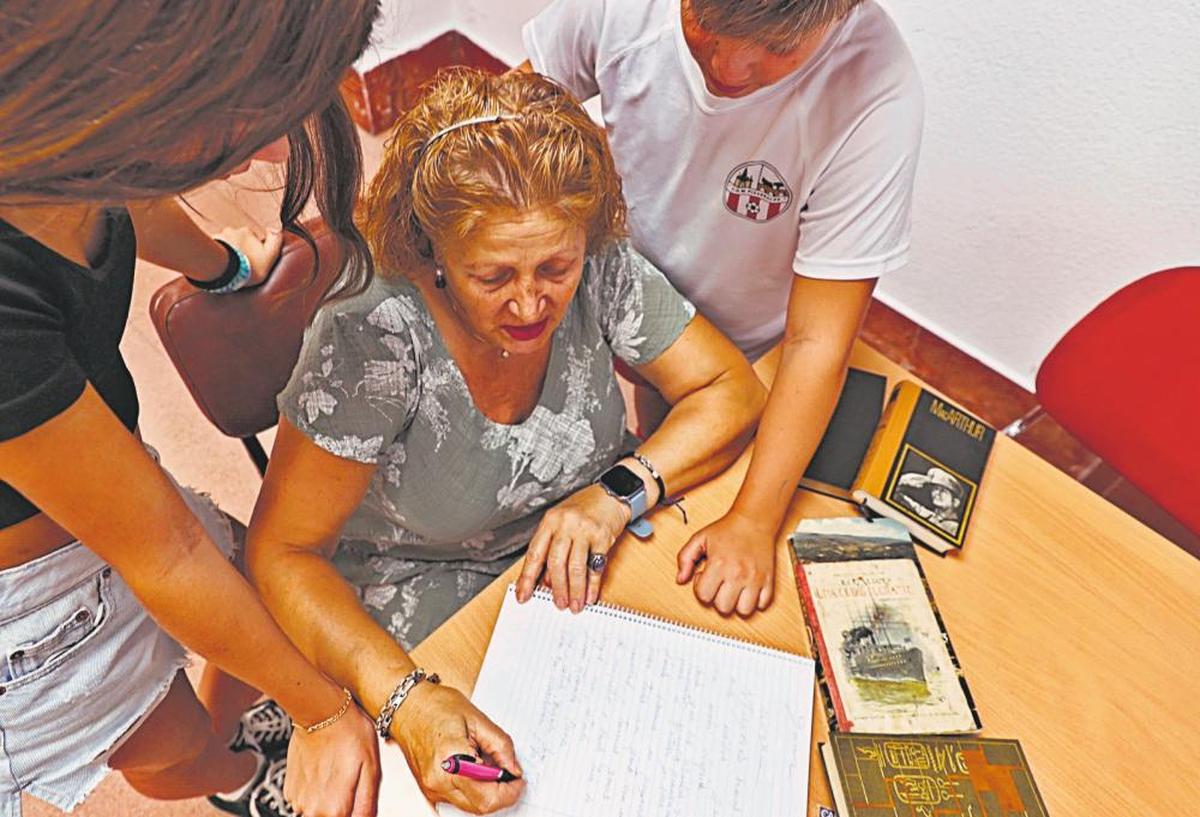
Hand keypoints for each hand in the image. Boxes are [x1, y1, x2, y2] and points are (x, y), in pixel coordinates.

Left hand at [215, 225, 282, 286]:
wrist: (225, 270)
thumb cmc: (250, 265)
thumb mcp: (270, 255)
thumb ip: (276, 240)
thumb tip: (276, 229)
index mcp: (248, 232)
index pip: (253, 236)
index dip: (254, 247)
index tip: (254, 258)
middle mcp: (233, 231)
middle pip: (238, 238)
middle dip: (240, 248)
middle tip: (241, 262)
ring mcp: (220, 237)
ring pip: (226, 243)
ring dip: (228, 250)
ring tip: (230, 265)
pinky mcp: (210, 245)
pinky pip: (215, 248)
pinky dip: (218, 254)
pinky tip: (220, 263)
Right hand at [284, 703, 380, 816]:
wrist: (320, 711)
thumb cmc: (349, 733)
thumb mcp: (371, 768)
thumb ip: (368, 804)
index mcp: (333, 810)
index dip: (355, 815)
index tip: (357, 802)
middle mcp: (311, 810)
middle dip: (344, 809)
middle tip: (353, 784)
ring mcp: (298, 800)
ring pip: (319, 812)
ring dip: (330, 801)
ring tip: (339, 774)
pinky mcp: (290, 789)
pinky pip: (308, 800)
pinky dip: (318, 792)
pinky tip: (327, 771)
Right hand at [393, 683, 523, 813]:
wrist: (407, 706)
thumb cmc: (436, 706)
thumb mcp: (478, 719)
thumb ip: (501, 746)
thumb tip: (513, 768)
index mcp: (452, 762)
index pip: (488, 796)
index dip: (510, 791)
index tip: (519, 780)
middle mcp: (438, 781)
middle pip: (480, 807)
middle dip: (501, 794)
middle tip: (510, 776)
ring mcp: (432, 788)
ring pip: (470, 806)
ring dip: (487, 792)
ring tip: (489, 767)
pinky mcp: (430, 789)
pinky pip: (458, 799)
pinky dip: (473, 789)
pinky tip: (475, 770)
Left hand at [516, 484, 628, 612]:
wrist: (613, 493)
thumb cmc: (585, 508)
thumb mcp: (562, 521)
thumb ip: (552, 547)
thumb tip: (547, 580)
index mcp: (550, 521)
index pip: (534, 554)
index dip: (527, 578)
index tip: (523, 595)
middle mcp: (565, 524)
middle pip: (555, 562)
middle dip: (556, 588)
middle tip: (558, 604)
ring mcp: (585, 530)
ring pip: (575, 567)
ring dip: (574, 590)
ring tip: (574, 604)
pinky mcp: (603, 536)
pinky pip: (596, 566)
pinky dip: (593, 585)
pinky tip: (590, 595)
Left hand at [676, 509, 776, 616]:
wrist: (753, 520)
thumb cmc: (727, 529)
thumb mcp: (699, 539)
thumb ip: (685, 558)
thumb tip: (680, 579)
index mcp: (719, 564)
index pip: (704, 596)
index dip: (701, 588)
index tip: (705, 577)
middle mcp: (737, 573)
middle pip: (723, 608)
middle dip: (717, 598)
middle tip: (719, 584)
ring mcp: (755, 579)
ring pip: (744, 611)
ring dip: (736, 604)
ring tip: (734, 590)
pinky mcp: (768, 580)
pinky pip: (762, 604)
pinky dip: (755, 601)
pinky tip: (747, 589)